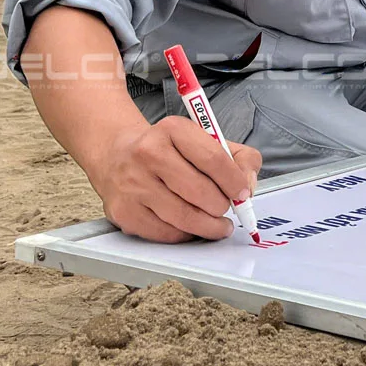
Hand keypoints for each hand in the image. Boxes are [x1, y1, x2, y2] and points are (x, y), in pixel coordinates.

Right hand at [90, 116, 261, 242]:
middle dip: (221, 207)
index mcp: (173, 130)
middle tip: (226, 210)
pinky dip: (185, 235)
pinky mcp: (124, 211)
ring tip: (217, 225)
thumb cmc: (169, 151)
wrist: (117, 155)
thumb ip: (238, 157)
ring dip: (208, 227)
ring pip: (184, 217)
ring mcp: (133, 184)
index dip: (235, 182)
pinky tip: (190, 227)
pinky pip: (165, 233)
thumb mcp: (204, 140)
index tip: (243, 194)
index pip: (214, 158)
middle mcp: (148, 153)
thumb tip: (248, 186)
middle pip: (200, 192)